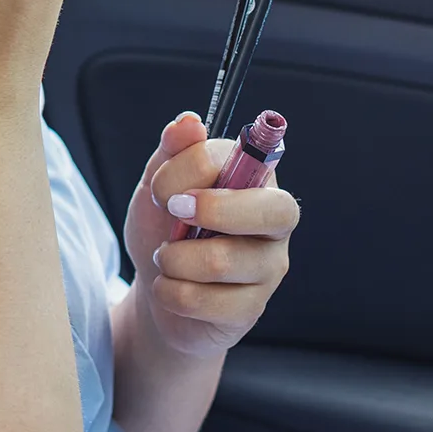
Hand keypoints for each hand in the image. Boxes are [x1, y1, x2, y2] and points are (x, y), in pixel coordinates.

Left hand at [123, 112, 300, 356]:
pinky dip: (172, 293)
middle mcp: (274, 224)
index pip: (242, 160)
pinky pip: (209, 302)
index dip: (192, 170)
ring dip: (175, 259)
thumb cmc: (163, 226)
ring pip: (226, 261)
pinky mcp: (251, 309)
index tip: (162, 191)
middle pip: (277, 211)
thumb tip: (190, 122)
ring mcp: (268, 269)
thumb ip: (173, 151)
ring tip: (164, 258)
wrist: (155, 284)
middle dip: (216, 211)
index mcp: (255, 180)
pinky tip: (169, 287)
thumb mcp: (158, 184)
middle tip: (174, 215)